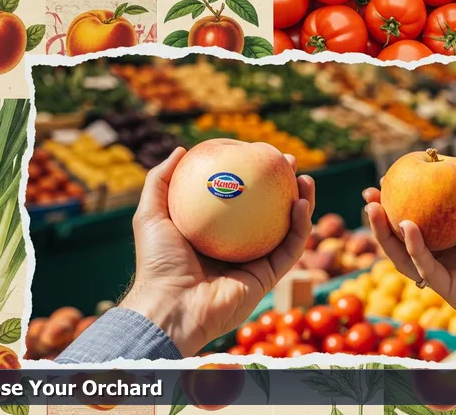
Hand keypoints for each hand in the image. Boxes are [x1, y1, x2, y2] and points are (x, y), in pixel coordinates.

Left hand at [120, 147, 314, 356]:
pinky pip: (289, 249)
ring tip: (304, 178)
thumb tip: (181, 149)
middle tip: (287, 163)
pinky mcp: (268, 279)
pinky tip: (300, 204)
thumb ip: (161, 181)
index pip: (239, 199)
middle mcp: (237, 247)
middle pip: (268, 210)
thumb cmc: (157, 263)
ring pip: (286, 229)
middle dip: (283, 185)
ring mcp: (254, 263)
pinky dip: (300, 227)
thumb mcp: (151, 214)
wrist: (170, 307)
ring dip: (302, 202)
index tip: (259, 153)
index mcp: (214, 233)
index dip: (252, 176)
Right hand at [363, 162, 455, 357]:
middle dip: (383, 219)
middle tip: (368, 196)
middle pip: (405, 239)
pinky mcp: (452, 292)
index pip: (423, 221)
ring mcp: (448, 277)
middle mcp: (449, 259)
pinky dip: (414, 248)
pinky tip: (408, 226)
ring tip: (374, 210)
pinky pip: (426, 269)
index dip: (403, 203)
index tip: (388, 182)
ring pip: (406, 256)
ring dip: (387, 235)